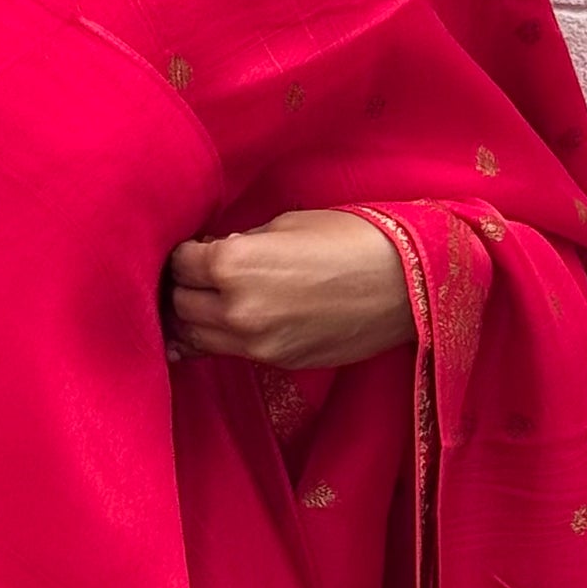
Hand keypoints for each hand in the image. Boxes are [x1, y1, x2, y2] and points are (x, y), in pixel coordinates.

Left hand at [165, 208, 414, 368]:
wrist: (408, 284)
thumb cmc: (351, 239)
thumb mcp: (286, 225)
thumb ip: (241, 245)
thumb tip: (215, 254)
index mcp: (233, 264)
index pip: (179, 263)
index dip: (185, 253)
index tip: (196, 248)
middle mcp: (235, 309)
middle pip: (179, 304)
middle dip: (184, 287)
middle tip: (199, 274)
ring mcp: (254, 343)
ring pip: (195, 336)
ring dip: (195, 317)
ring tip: (208, 299)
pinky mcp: (274, 362)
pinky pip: (227, 352)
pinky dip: (219, 338)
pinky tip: (227, 324)